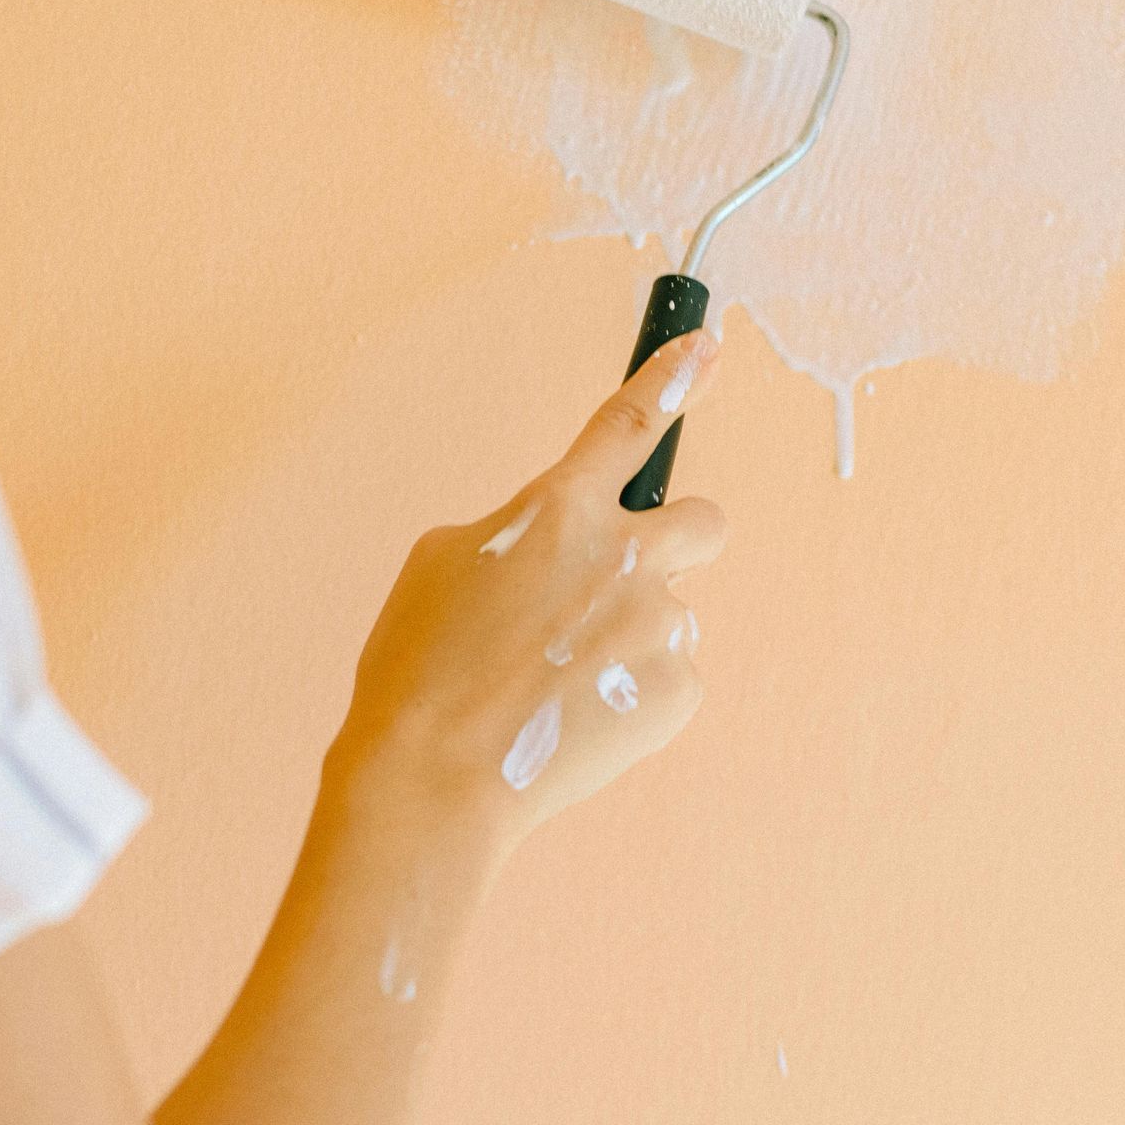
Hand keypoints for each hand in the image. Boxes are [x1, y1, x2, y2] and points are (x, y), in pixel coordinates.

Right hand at [328, 328, 727, 863]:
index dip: (671, 377)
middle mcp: (625, 554)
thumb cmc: (419, 670)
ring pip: (673, 610)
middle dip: (678, 539)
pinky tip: (577, 717)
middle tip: (625, 581)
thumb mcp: (441, 564)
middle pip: (702, 519)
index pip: (628, 423)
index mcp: (559, 509)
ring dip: (633, 634)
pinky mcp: (678, 690)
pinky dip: (634, 695)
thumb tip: (562, 543)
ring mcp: (660, 623)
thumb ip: (521, 531)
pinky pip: (670, 676)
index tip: (705, 345)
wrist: (435, 779)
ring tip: (559, 682)